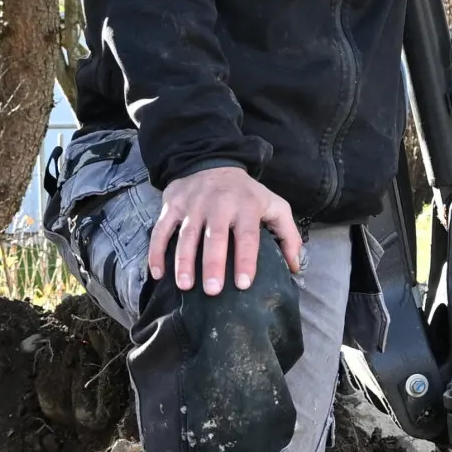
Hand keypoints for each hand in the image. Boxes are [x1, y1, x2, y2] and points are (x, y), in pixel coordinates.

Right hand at [147, 164, 301, 294]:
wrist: (212, 161)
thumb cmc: (246, 194)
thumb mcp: (274, 205)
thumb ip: (288, 235)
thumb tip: (295, 267)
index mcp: (245, 207)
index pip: (246, 236)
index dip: (246, 260)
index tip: (244, 284)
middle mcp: (218, 205)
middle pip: (214, 238)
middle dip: (213, 264)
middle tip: (212, 291)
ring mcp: (192, 205)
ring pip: (186, 235)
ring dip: (184, 262)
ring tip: (185, 286)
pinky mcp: (172, 205)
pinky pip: (161, 230)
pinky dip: (156, 251)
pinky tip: (157, 273)